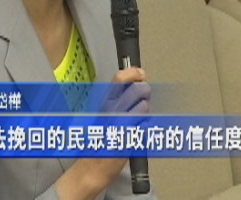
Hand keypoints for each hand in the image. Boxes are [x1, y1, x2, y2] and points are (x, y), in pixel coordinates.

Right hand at [55, 67, 151, 199]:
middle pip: (138, 89)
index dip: (133, 73)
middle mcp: (112, 110)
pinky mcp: (130, 136)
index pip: (119, 79)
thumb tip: (137, 85)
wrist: (93, 168)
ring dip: (146, 112)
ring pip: (145, 106)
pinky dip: (146, 128)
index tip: (141, 73)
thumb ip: (119, 101)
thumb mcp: (104, 115)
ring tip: (138, 121)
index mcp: (105, 103)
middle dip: (145, 91)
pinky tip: (137, 134)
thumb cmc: (100, 142)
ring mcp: (121, 123)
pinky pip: (147, 125)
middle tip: (144, 97)